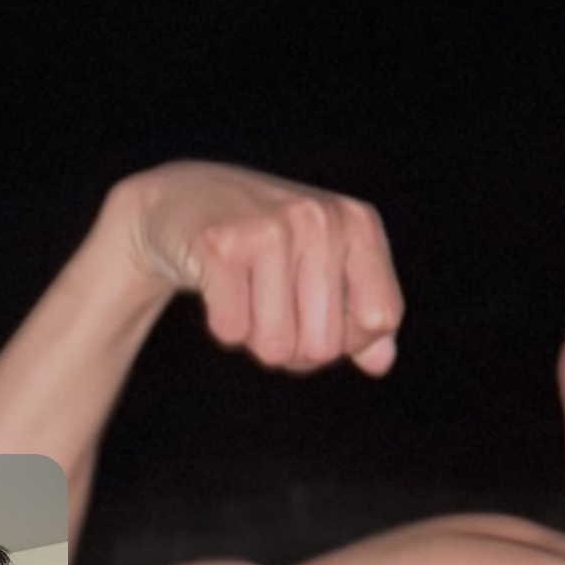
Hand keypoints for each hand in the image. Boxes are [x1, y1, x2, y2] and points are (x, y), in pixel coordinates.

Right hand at [107, 160, 402, 375]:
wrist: (183, 200)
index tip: (319, 312)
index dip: (347, 338)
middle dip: (295, 348)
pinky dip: (224, 325)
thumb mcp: (327, 267)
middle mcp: (321, 219)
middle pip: (324, 345)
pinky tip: (220, 287)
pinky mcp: (219, 245)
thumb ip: (363, 317)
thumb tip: (381, 363)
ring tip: (247, 294)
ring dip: (256, 338)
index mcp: (358, 223)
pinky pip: (232, 332)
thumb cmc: (268, 244)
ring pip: (275, 348)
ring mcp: (271, 229)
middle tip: (272, 306)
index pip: (379, 318)